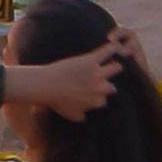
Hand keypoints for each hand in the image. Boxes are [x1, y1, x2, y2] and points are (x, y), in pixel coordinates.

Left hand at [11, 41, 132, 118]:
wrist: (45, 85)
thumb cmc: (56, 101)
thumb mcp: (70, 114)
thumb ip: (81, 116)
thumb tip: (85, 117)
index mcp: (97, 101)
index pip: (104, 99)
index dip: (97, 96)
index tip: (92, 93)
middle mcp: (101, 88)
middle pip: (111, 86)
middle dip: (107, 84)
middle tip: (103, 80)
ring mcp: (97, 73)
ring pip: (115, 68)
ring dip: (115, 66)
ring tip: (114, 64)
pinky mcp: (91, 60)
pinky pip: (106, 52)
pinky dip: (111, 48)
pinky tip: (115, 44)